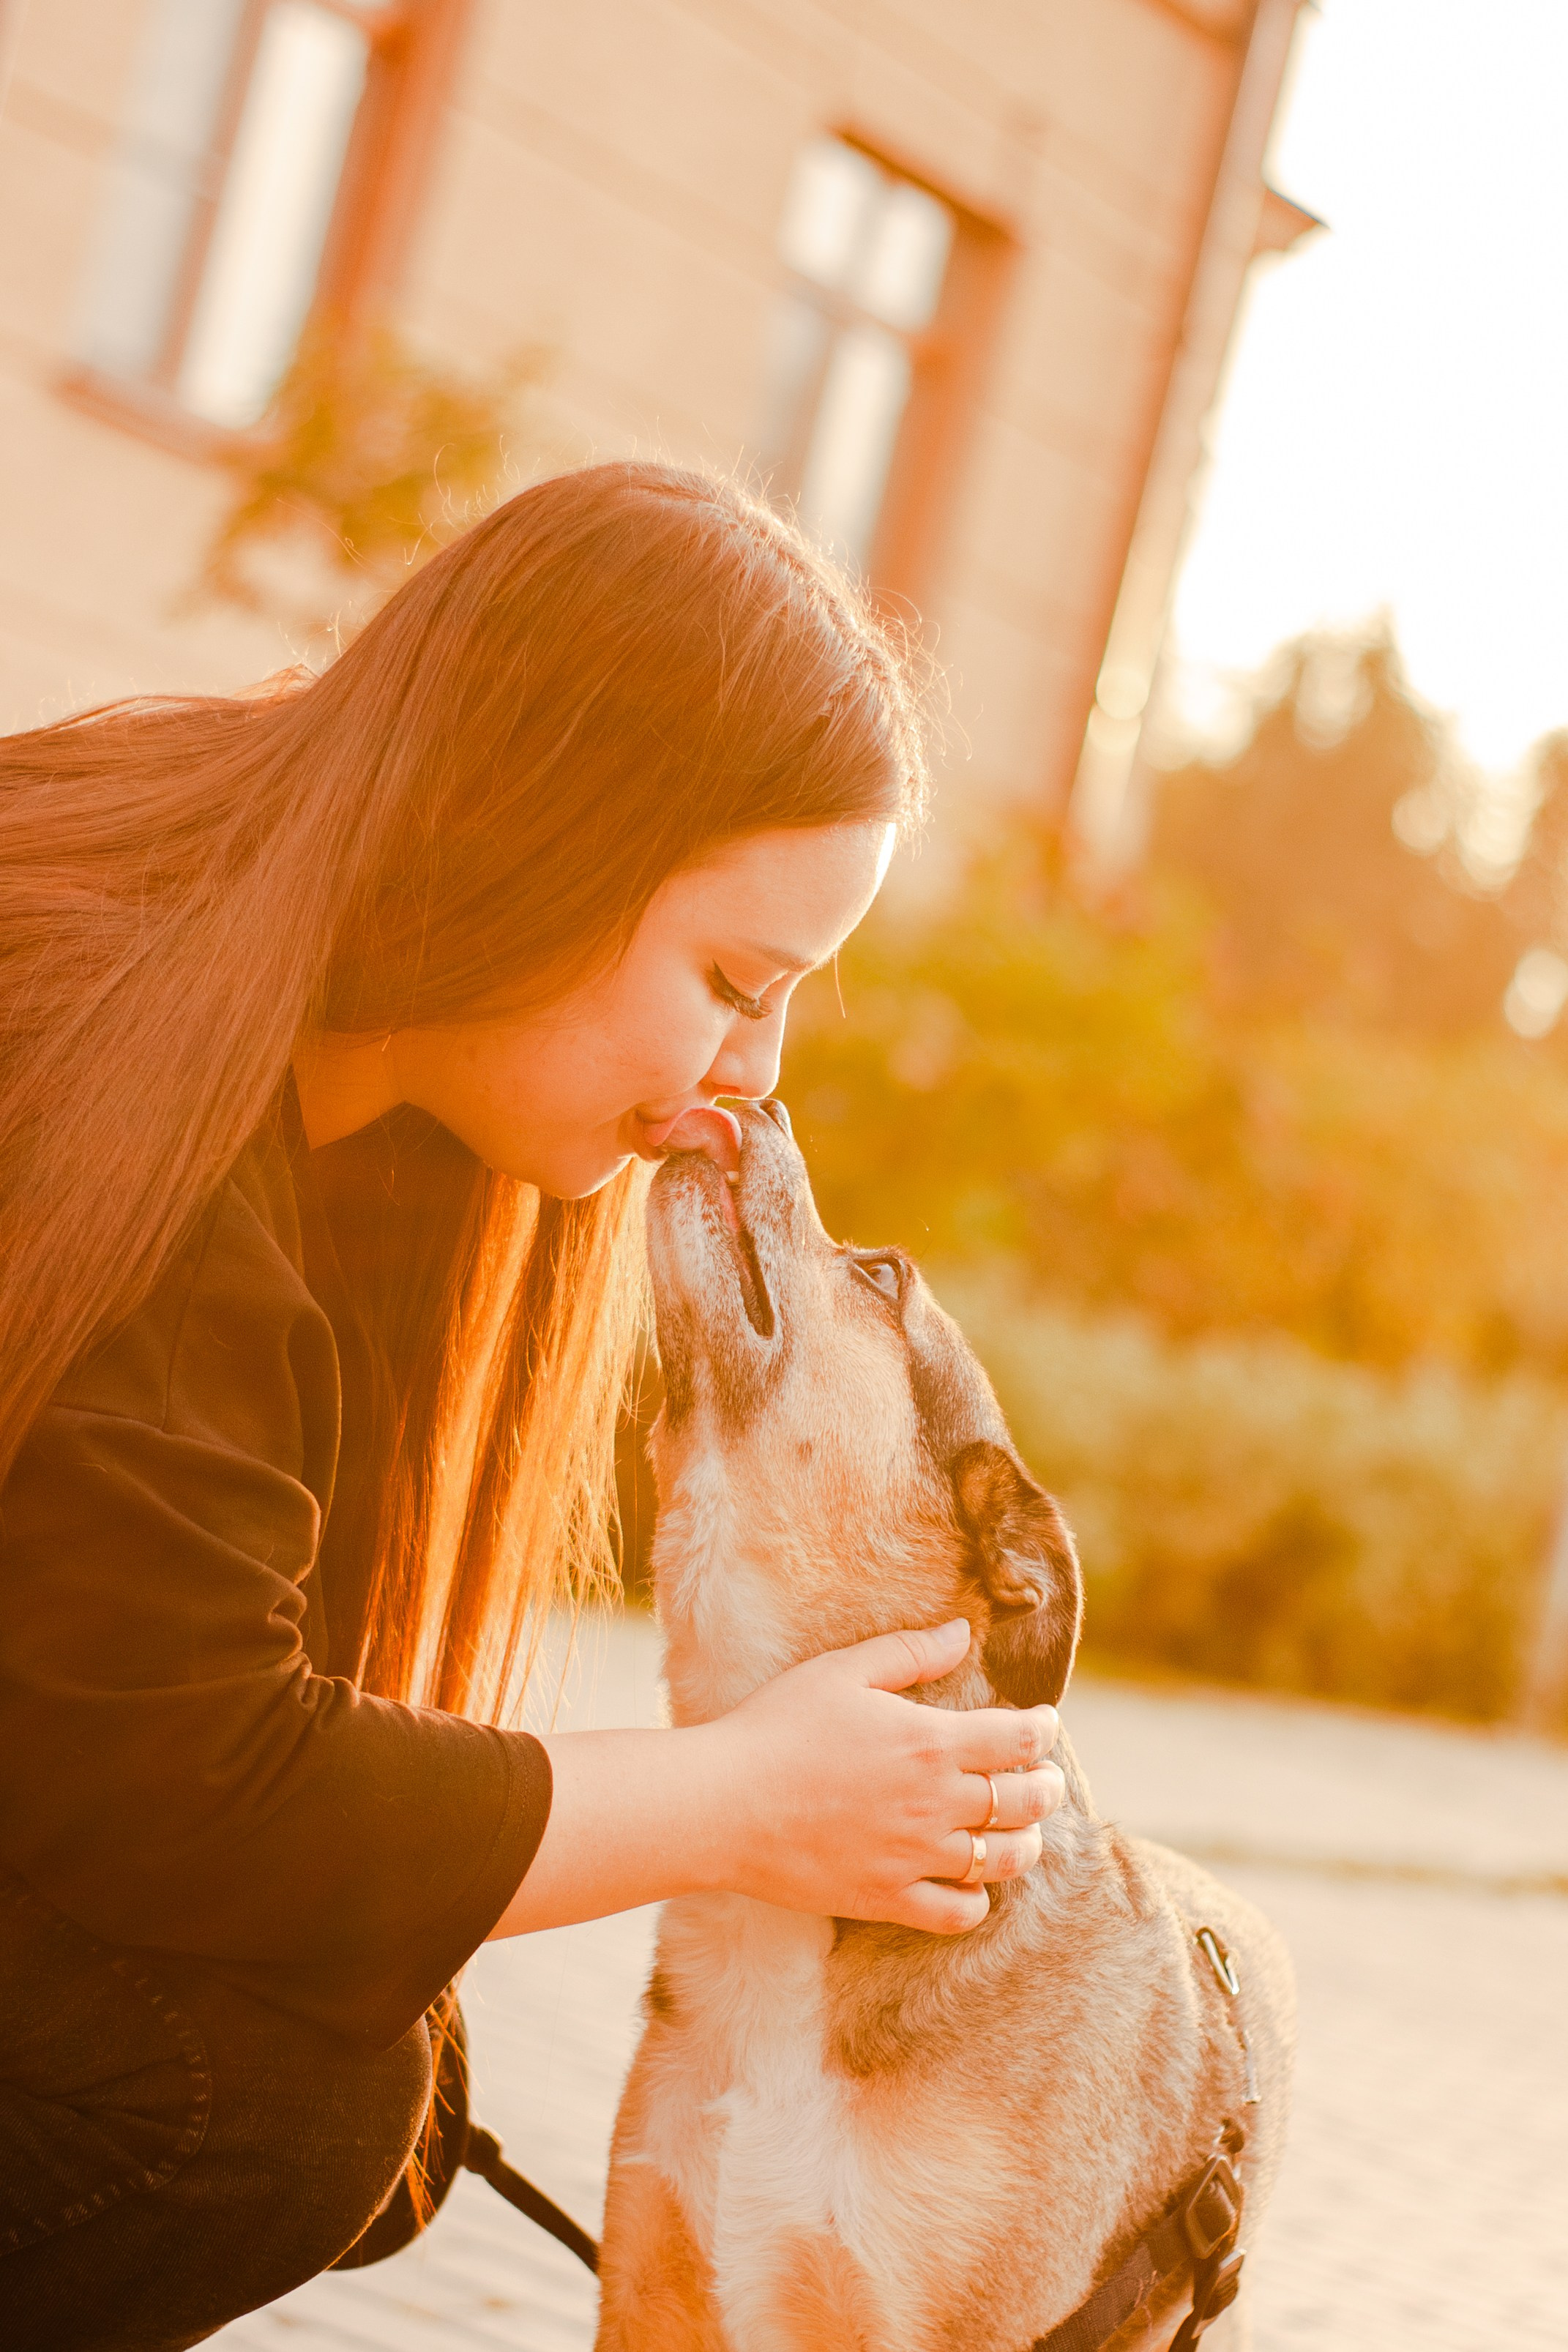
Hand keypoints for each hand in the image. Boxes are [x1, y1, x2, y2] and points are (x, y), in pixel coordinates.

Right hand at [492, 1619, 1064, 1941]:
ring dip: (1025, 1845)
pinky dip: (977, 1901)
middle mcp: (935, 1803)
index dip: (1043, 1732)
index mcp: (931, 1741)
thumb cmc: (777, 1726)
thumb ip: (910, 1652)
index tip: (1043, 1727)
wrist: (724, 1804)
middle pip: (1025, 1802)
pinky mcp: (888, 1899)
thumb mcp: (843, 1671)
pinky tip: (970, 1883)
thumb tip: (963, 1632)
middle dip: (1046, 1789)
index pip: (1020, 1740)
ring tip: (1022, 1834)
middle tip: (1046, 1782)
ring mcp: (915, 1857)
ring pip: (1004, 1861)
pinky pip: (957, 1913)